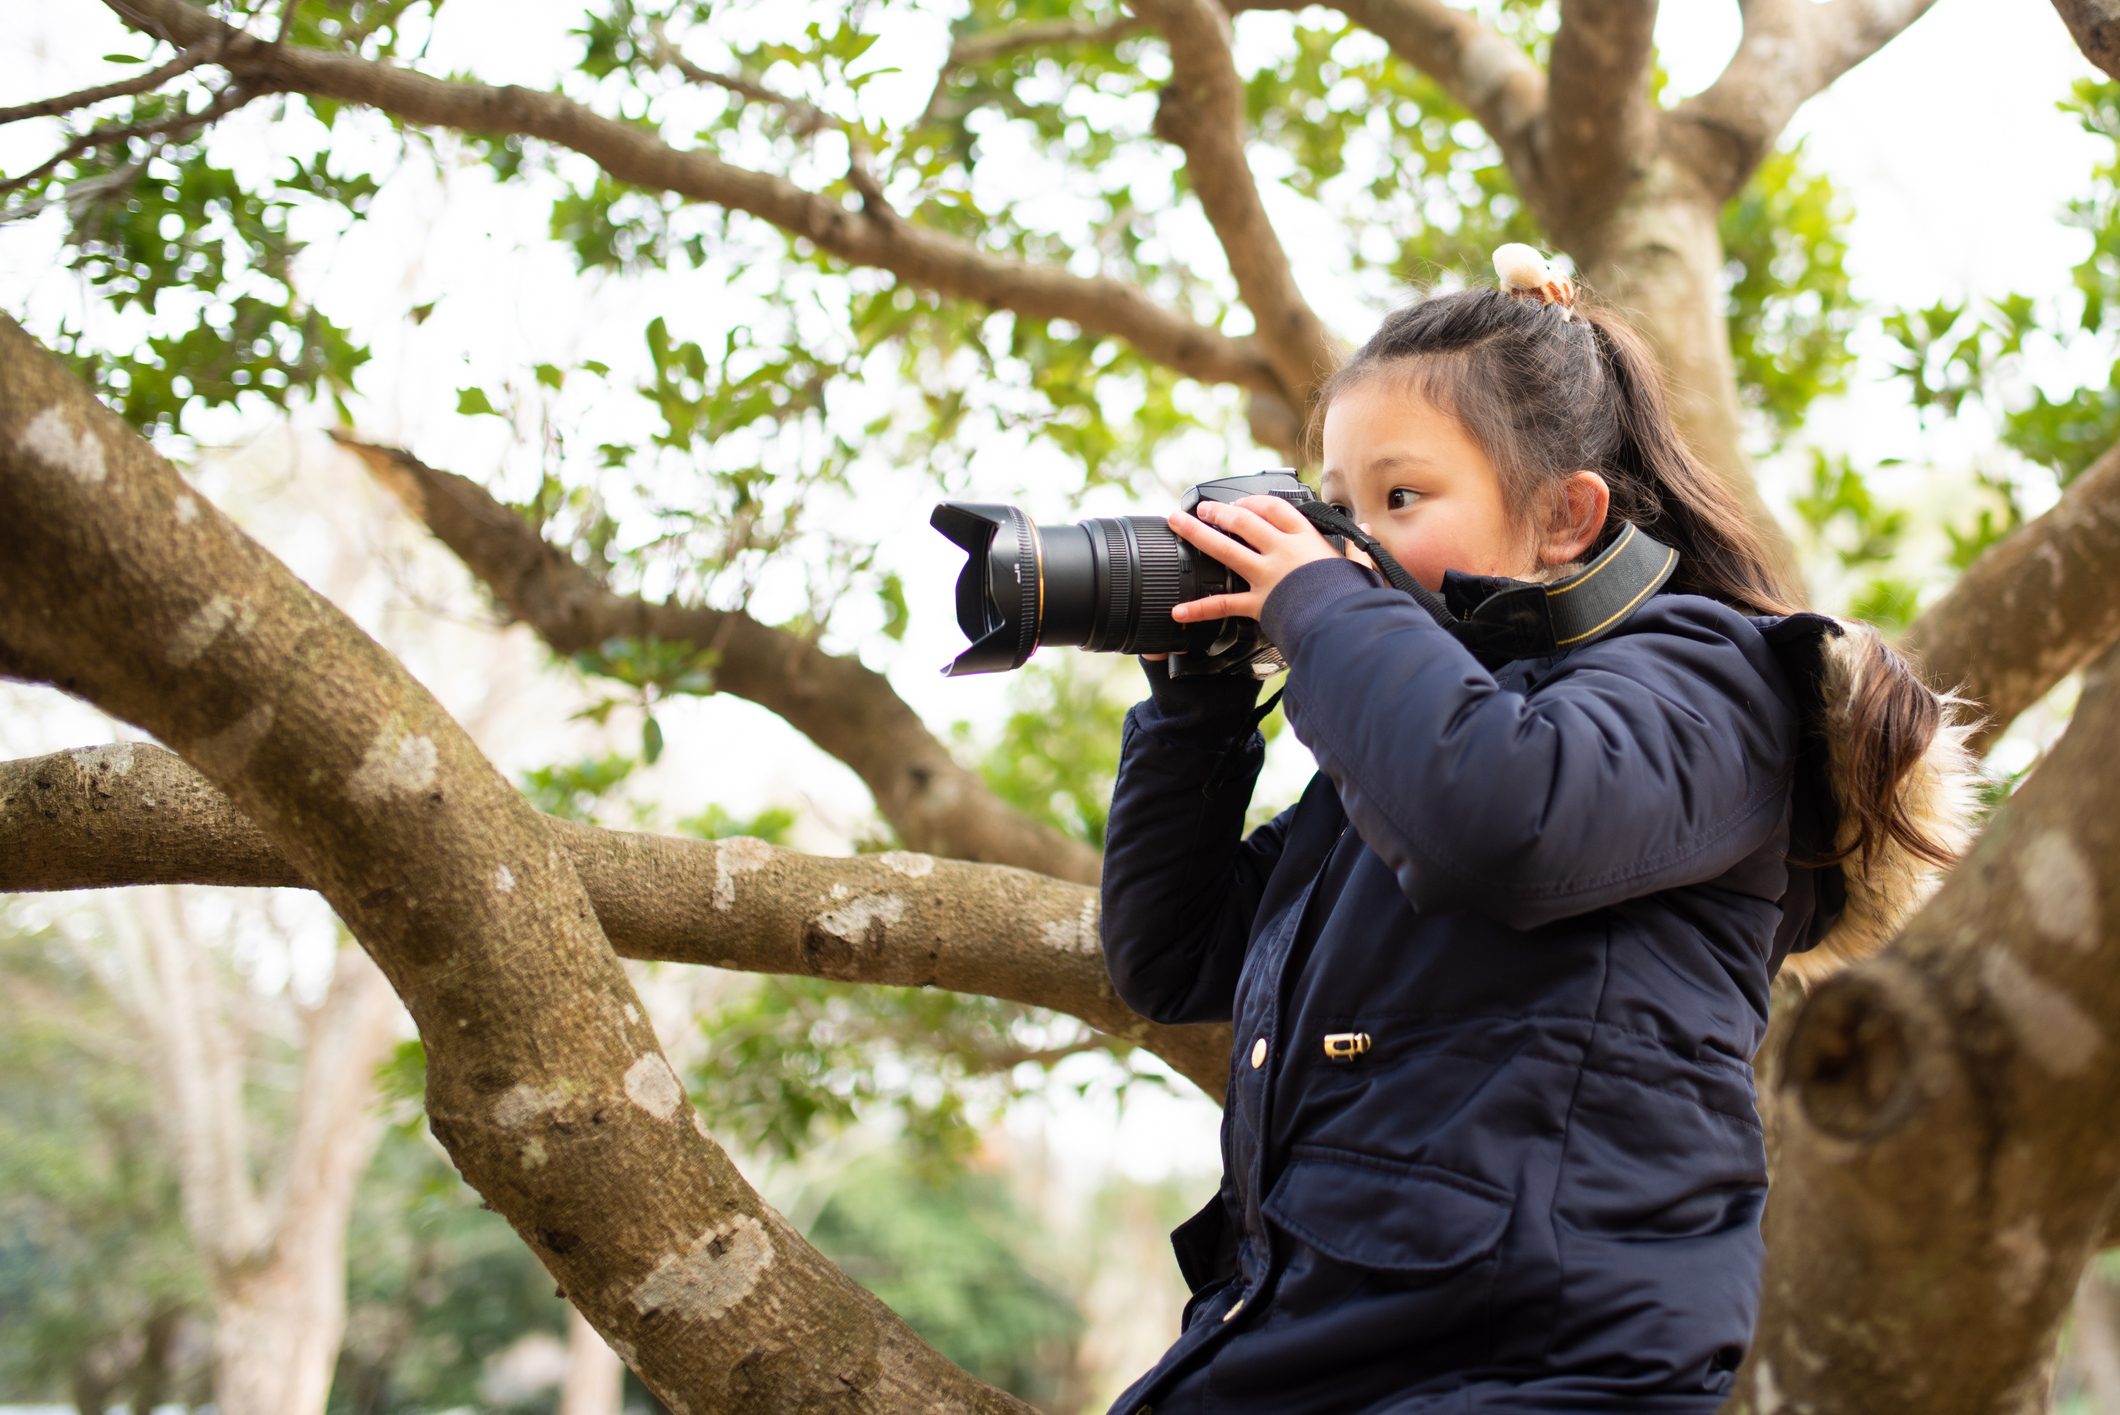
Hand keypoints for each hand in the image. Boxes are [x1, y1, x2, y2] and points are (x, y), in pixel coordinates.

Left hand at [1167, 495, 1344, 625]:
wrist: (1346, 624)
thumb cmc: (1352, 597)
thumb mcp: (1359, 567)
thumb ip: (1355, 548)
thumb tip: (1363, 527)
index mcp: (1305, 539)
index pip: (1274, 508)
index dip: (1252, 502)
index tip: (1240, 504)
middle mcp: (1282, 551)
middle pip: (1243, 521)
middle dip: (1218, 512)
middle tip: (1201, 510)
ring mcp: (1267, 575)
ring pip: (1225, 549)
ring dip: (1197, 534)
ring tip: (1176, 524)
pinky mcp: (1259, 603)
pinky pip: (1224, 605)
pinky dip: (1199, 609)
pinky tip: (1179, 610)